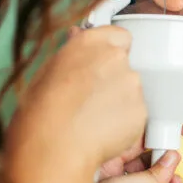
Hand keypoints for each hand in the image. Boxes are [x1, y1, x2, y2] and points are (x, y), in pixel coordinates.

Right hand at [5, 26, 146, 178]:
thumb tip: (79, 39)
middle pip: (125, 64)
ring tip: (92, 119)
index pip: (119, 35)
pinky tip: (101, 131)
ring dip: (119, 101)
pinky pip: (135, 114)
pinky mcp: (141, 110)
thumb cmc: (41, 112)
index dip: (112, 51)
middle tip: (91, 98)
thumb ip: (73, 54)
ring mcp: (132, 84)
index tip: (103, 63)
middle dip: (114, 79)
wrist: (53, 147)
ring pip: (131, 90)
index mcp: (91, 42)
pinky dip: (124, 122)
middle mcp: (116, 58)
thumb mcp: (48, 72)